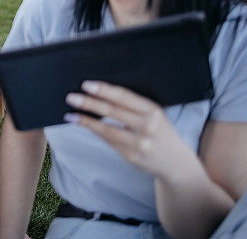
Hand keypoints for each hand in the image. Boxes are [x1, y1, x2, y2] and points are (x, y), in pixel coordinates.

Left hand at [65, 80, 199, 179]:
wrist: (176, 162)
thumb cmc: (160, 131)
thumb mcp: (154, 115)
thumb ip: (133, 105)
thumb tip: (100, 93)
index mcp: (153, 111)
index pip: (124, 97)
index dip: (104, 90)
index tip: (86, 85)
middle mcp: (147, 127)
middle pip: (113, 111)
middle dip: (89, 103)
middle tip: (71, 97)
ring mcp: (139, 144)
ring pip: (107, 129)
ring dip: (86, 121)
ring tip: (71, 114)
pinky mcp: (131, 157)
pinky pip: (108, 141)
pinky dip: (94, 131)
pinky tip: (83, 124)